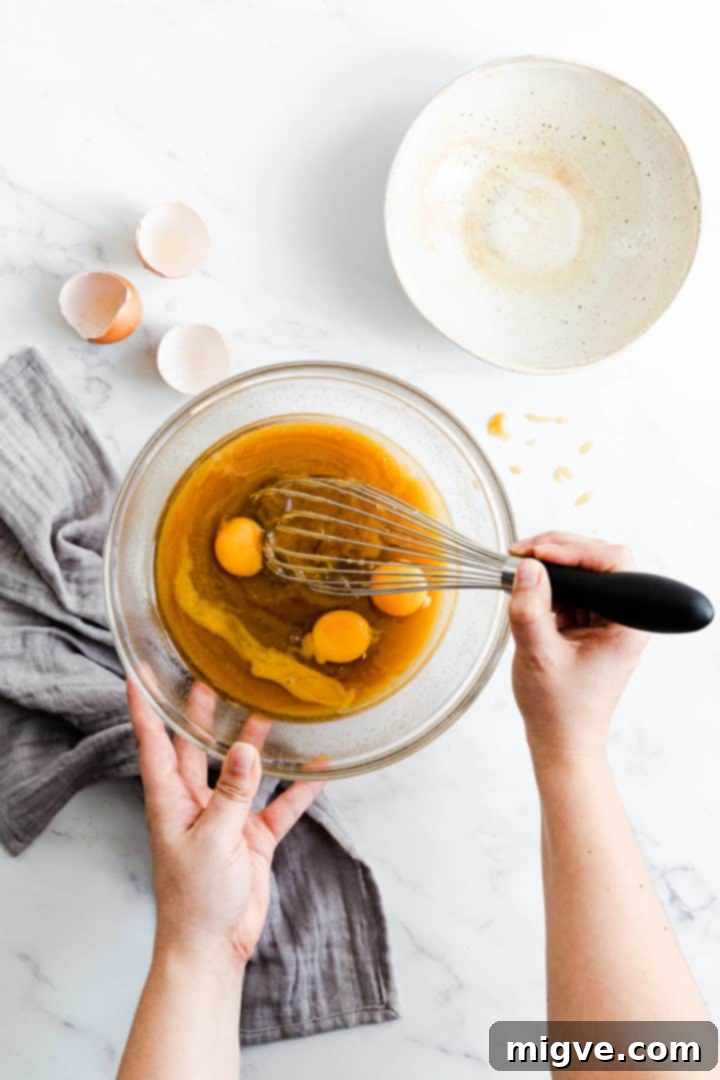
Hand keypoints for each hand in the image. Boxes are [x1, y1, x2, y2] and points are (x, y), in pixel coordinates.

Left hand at [128, 680, 323, 971]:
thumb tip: (245, 747)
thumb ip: (232, 792)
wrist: (212, 947)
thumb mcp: (214, 839)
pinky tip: (318, 769)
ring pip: (241, 770)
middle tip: (213, 676)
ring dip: (255, 744)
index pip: (153, 743)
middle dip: (204, 714)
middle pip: (197, 748)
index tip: (138, 674)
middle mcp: (194, 802)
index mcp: (169, 799)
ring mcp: (225, 818)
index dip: (145, 709)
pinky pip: (277, 804)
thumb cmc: (195, 899)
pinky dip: (296, 788)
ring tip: (271, 710)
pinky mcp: (252, 837)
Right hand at [508, 533, 648, 768]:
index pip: (612, 562)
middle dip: (557, 553)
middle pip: (596, 560)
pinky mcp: (587, 623)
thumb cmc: (560, 710)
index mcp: (626, 624)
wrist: (560, 740)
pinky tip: (524, 589)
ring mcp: (604, 619)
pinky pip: (568, 591)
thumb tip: (526, 568)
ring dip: (548, 569)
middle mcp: (621, 616)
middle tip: (521, 557)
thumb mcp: (538, 655)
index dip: (574, 550)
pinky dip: (545, 586)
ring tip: (517, 572)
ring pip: (580, 573)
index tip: (538, 555)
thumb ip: (530, 609)